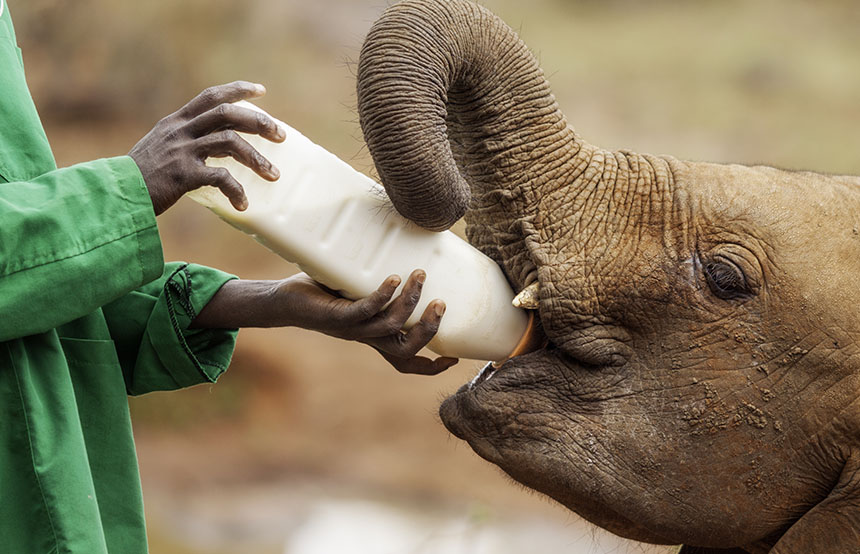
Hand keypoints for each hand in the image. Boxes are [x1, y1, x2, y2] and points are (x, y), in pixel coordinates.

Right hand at [129, 81, 284, 215]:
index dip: (237, 90)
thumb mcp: (159, 149)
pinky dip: (236, 191)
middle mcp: (180, 131)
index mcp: (175, 122)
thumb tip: (214, 149)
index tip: (261, 91)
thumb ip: (183, 143)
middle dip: (260, 123)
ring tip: (274, 175)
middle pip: (228, 115)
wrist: (113, 196)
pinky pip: (220, 177)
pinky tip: (243, 204)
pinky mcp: (182, 175)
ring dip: (257, 159)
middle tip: (281, 136)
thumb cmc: (139, 179)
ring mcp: (182, 151)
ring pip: (230, 143)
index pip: (211, 96)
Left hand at [191, 270, 458, 374]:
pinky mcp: (335, 317)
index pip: (406, 362)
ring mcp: (352, 329)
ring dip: (409, 302)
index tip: (456, 358)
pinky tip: (393, 278)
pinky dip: (382, 295)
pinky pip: (364, 310)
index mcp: (375, 338)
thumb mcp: (358, 290)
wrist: (283, 303)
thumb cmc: (324, 293)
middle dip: (428, 330)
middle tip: (441, 303)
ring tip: (419, 275)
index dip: (431, 367)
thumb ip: (379, 280)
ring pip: (389, 327)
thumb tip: (407, 246)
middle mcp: (366, 338)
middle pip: (406, 350)